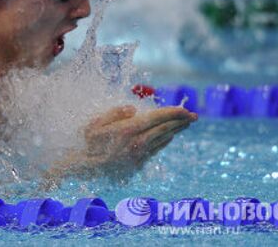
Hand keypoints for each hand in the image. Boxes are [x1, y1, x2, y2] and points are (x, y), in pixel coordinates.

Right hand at [81, 105, 196, 174]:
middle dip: (181, 121)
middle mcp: (137, 143)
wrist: (83, 167)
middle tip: (194, 116)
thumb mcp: (95, 123)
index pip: (157, 118)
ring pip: (163, 140)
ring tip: (185, 124)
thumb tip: (133, 109)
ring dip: (176, 130)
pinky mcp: (138, 164)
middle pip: (165, 129)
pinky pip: (156, 150)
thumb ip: (114, 113)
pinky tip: (169, 136)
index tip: (185, 109)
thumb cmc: (87, 142)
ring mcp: (138, 156)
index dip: (173, 112)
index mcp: (127, 130)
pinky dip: (165, 141)